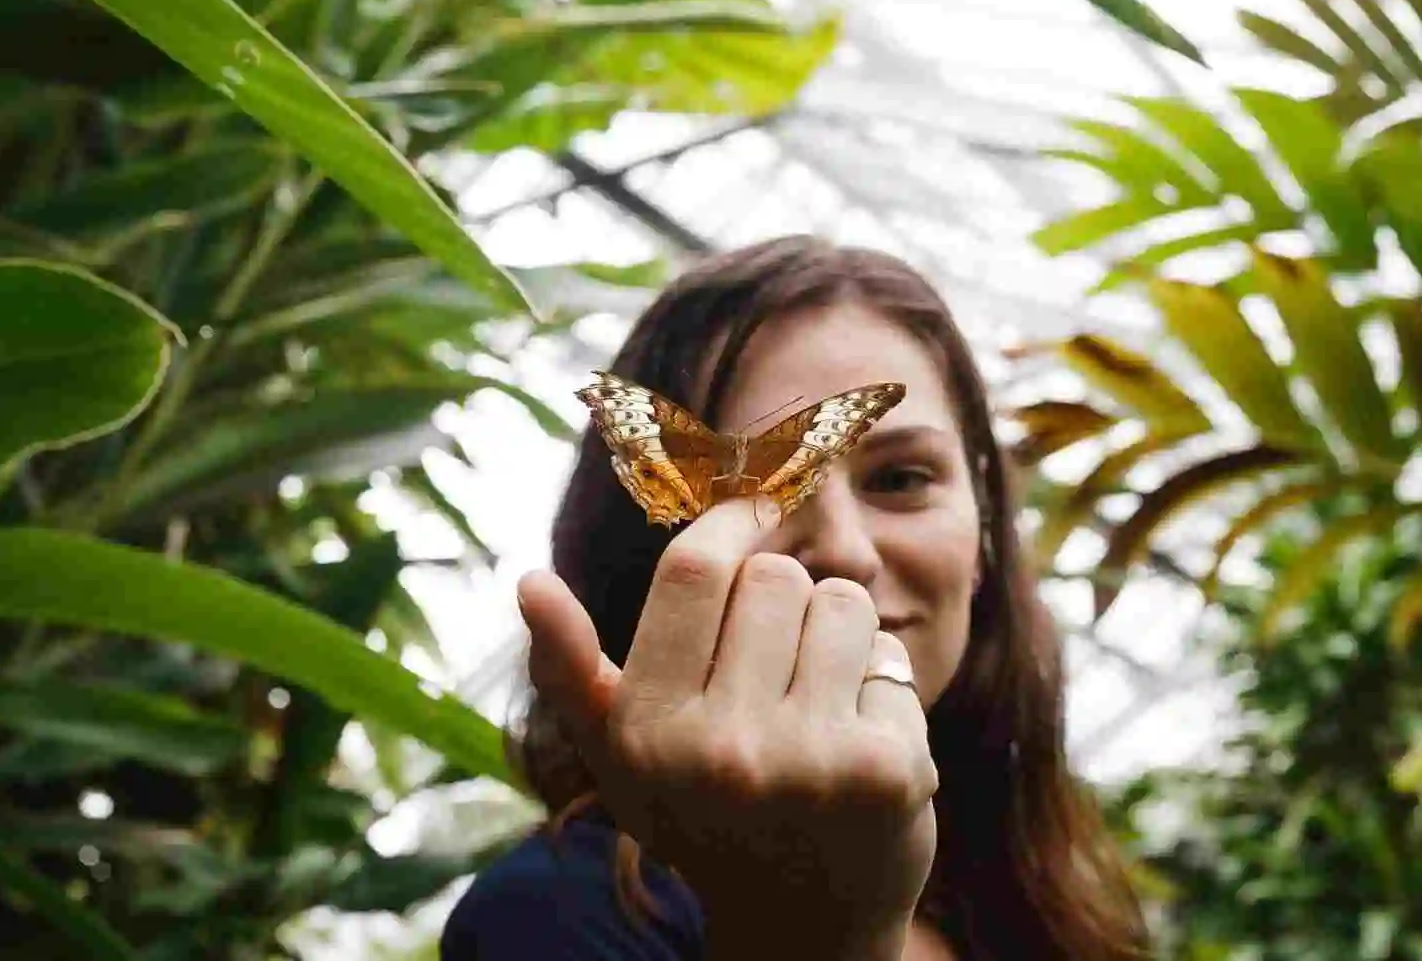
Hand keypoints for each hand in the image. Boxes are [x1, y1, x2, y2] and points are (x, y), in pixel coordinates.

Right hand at [520, 494, 938, 960]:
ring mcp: (810, 763)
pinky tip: (859, 741)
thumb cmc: (701, 812)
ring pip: (842, 603)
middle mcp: (724, 751)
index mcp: (648, 731)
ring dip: (836, 634)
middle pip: (775, 577)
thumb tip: (530, 582)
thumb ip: (568, 669)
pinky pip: (891, 658)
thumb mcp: (619, 753)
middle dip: (781, 599)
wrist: (804, 924)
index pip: (692, 571)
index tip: (751, 503)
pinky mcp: (887, 772)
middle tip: (775, 664)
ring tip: (815, 699)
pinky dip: (882, 687)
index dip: (728, 521)